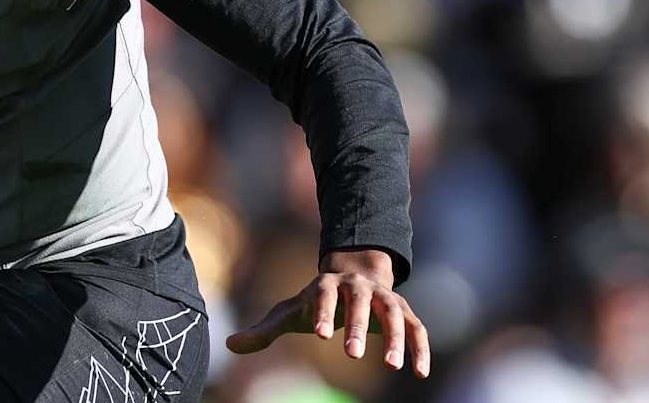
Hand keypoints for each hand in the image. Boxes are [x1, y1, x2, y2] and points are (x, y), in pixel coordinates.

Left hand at [226, 249, 429, 377]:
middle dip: (355, 326)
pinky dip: (419, 348)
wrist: (356, 275)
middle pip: (358, 303)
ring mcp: (384, 297)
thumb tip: (229, 346)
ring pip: (392, 314)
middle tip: (352, 356)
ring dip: (393, 338)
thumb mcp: (290, 312)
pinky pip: (416, 328)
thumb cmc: (318, 301)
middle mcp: (358, 288)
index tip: (320, 336)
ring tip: (390, 367)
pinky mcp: (404, 311)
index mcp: (327, 286)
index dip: (322, 314)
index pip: (324, 297)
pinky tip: (419, 371)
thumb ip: (264, 330)